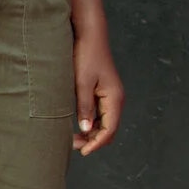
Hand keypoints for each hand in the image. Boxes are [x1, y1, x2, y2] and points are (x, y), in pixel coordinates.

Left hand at [72, 35, 124, 154]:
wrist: (90, 37)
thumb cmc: (85, 56)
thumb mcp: (81, 83)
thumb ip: (84, 106)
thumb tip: (86, 129)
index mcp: (114, 98)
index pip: (110, 128)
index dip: (97, 143)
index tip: (82, 152)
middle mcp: (116, 99)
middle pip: (109, 128)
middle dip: (94, 140)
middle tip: (73, 147)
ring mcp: (111, 96)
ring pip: (105, 123)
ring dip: (92, 133)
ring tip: (72, 139)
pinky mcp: (103, 93)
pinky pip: (101, 114)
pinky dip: (91, 124)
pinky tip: (77, 127)